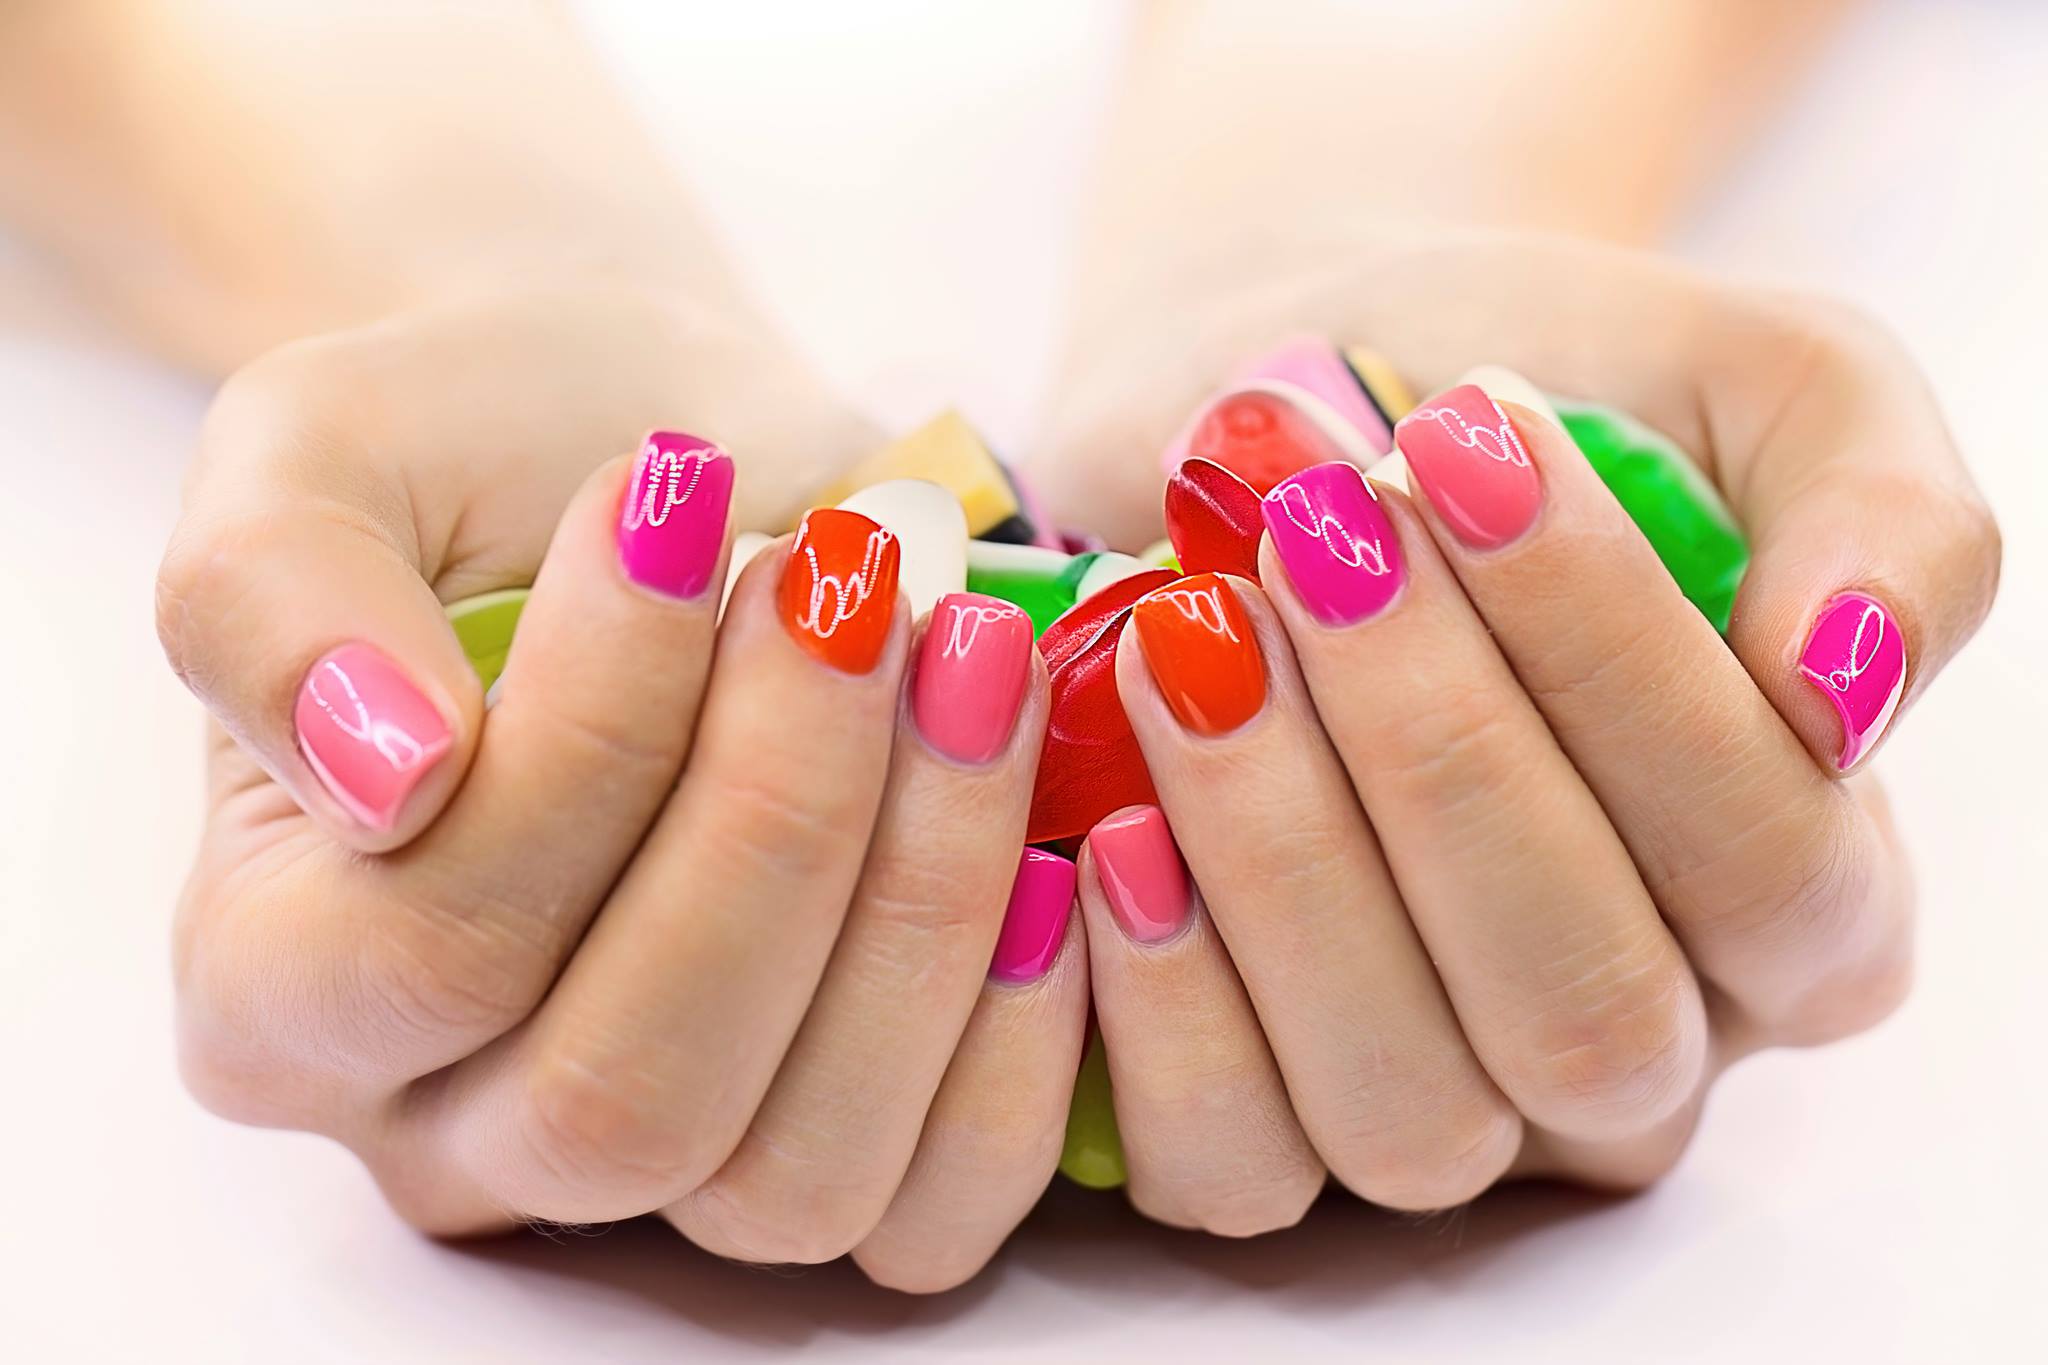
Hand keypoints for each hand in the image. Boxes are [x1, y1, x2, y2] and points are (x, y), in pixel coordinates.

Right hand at [157, 288, 1085, 1291]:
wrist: (678, 468)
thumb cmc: (489, 451)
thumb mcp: (325, 450)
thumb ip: (270, 597)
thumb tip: (387, 772)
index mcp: (279, 974)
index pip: (435, 944)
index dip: (594, 734)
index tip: (683, 500)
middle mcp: (452, 1114)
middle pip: (625, 1099)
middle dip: (781, 820)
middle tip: (854, 584)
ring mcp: (654, 1167)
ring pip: (789, 1176)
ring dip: (919, 903)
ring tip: (970, 659)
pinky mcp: (831, 1143)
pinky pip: (933, 1214)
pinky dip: (1019, 1042)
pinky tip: (1046, 839)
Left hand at [1033, 230, 1999, 1229]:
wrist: (1259, 399)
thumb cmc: (1504, 388)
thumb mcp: (1752, 382)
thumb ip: (1886, 515)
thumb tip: (1851, 684)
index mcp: (1803, 890)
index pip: (1767, 859)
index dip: (1617, 668)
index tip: (1463, 451)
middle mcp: (1643, 1032)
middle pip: (1584, 1009)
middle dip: (1437, 757)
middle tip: (1315, 538)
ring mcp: (1451, 1096)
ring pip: (1411, 1110)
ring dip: (1288, 866)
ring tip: (1194, 641)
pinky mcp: (1263, 1111)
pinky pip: (1229, 1162)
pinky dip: (1164, 1012)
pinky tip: (1116, 832)